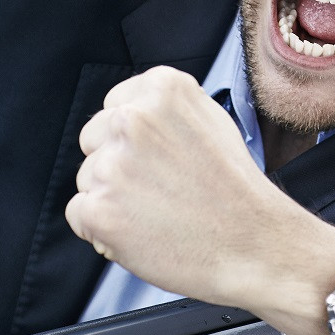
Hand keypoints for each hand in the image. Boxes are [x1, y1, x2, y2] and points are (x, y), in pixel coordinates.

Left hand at [64, 66, 334, 334]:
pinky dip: (102, 229)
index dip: (134, 137)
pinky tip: (142, 232)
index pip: (115, 104)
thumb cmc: (238, 191)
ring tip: (158, 213)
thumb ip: (167, 111)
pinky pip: (79, 214)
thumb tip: (132, 113)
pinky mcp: (99, 210)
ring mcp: (112, 165)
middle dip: (116, 163)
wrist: (254, 245)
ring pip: (87, 178)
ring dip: (111, 197)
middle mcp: (132, 118)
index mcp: (161, 89)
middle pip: (94, 138)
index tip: (157, 158)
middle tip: (159, 189)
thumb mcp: (212, 121)